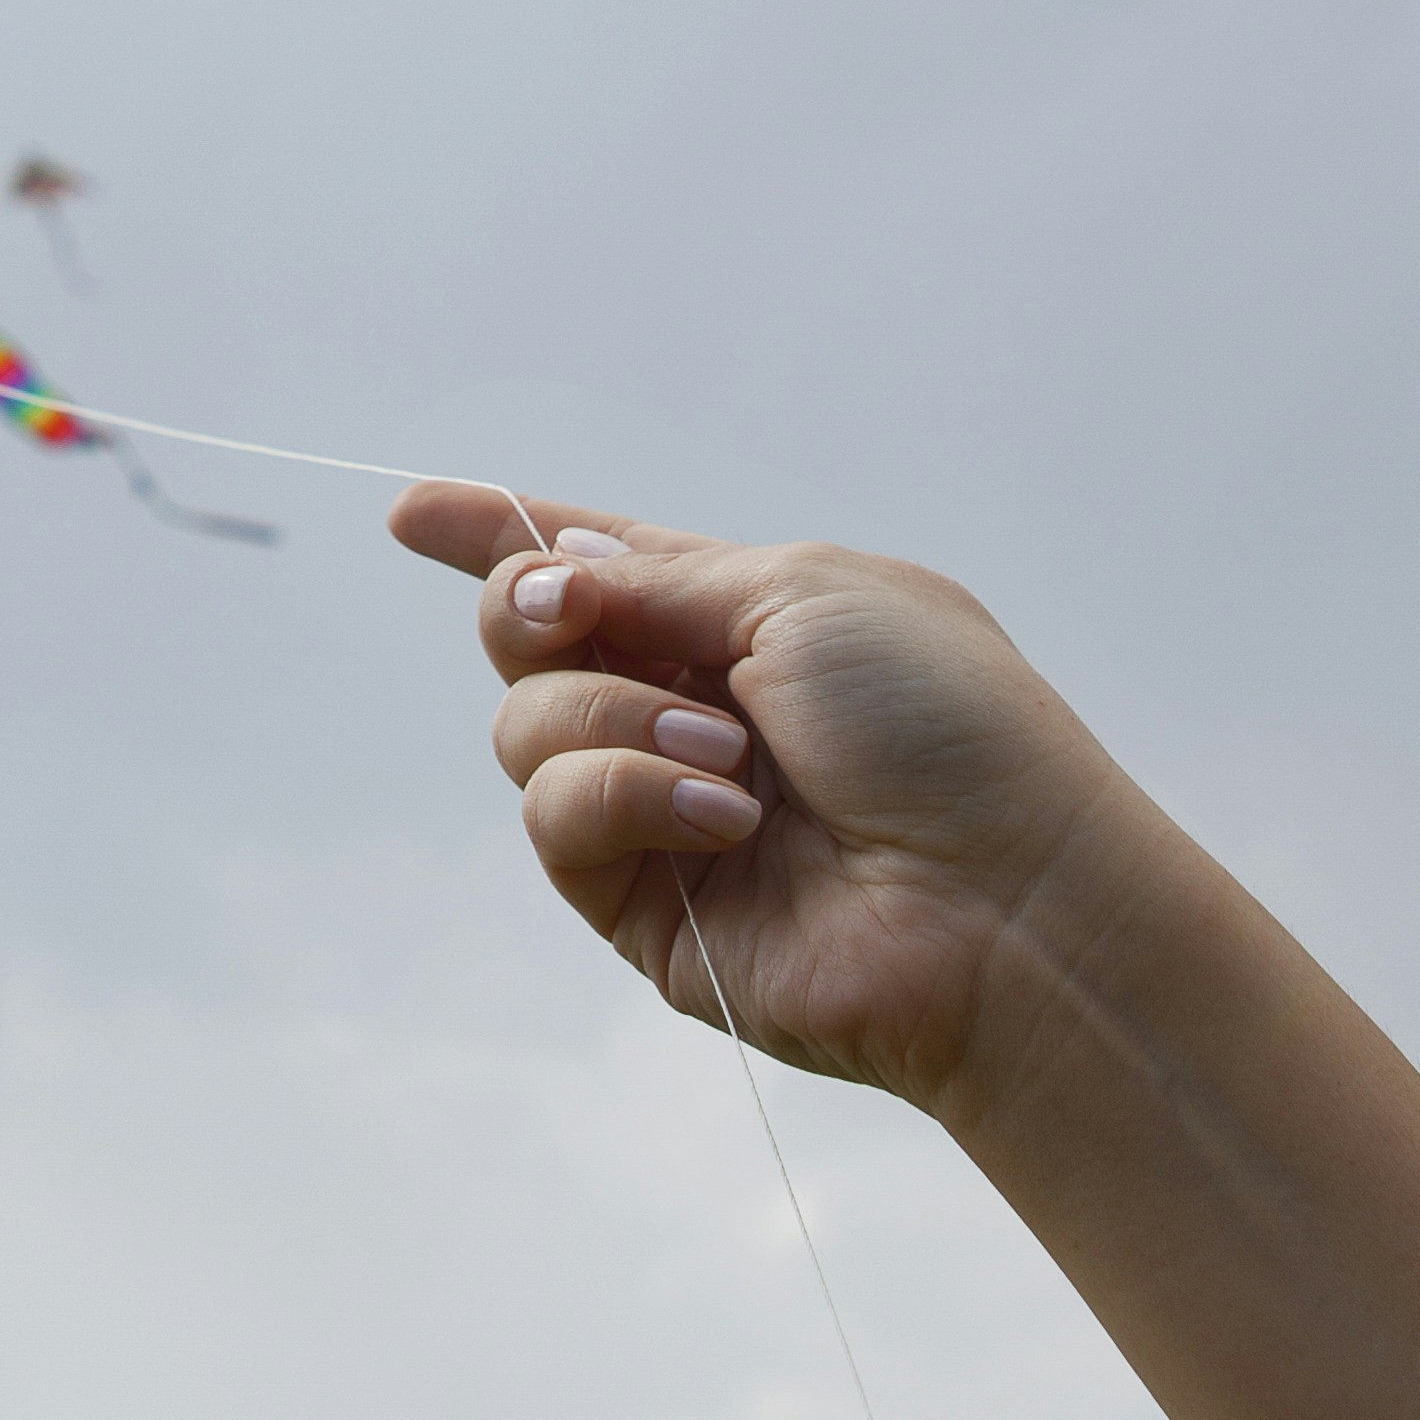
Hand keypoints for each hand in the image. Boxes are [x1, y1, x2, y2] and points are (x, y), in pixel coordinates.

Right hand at [390, 485, 1141, 1117]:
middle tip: (573, 611)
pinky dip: (625, 796)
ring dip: (614, 716)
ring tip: (730, 758)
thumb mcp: (802, 593)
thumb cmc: (947, 731)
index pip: (597, 563)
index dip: (498, 533)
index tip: (412, 513)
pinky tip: (722, 816)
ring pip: (526, 725)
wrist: (1008, 906)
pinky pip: (557, 817)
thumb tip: (553, 569)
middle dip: (525, 606)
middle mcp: (691, 705)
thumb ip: (656, 579)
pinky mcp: (642, 902)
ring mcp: (661, 806)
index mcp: (745, 617)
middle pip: (530, 636)